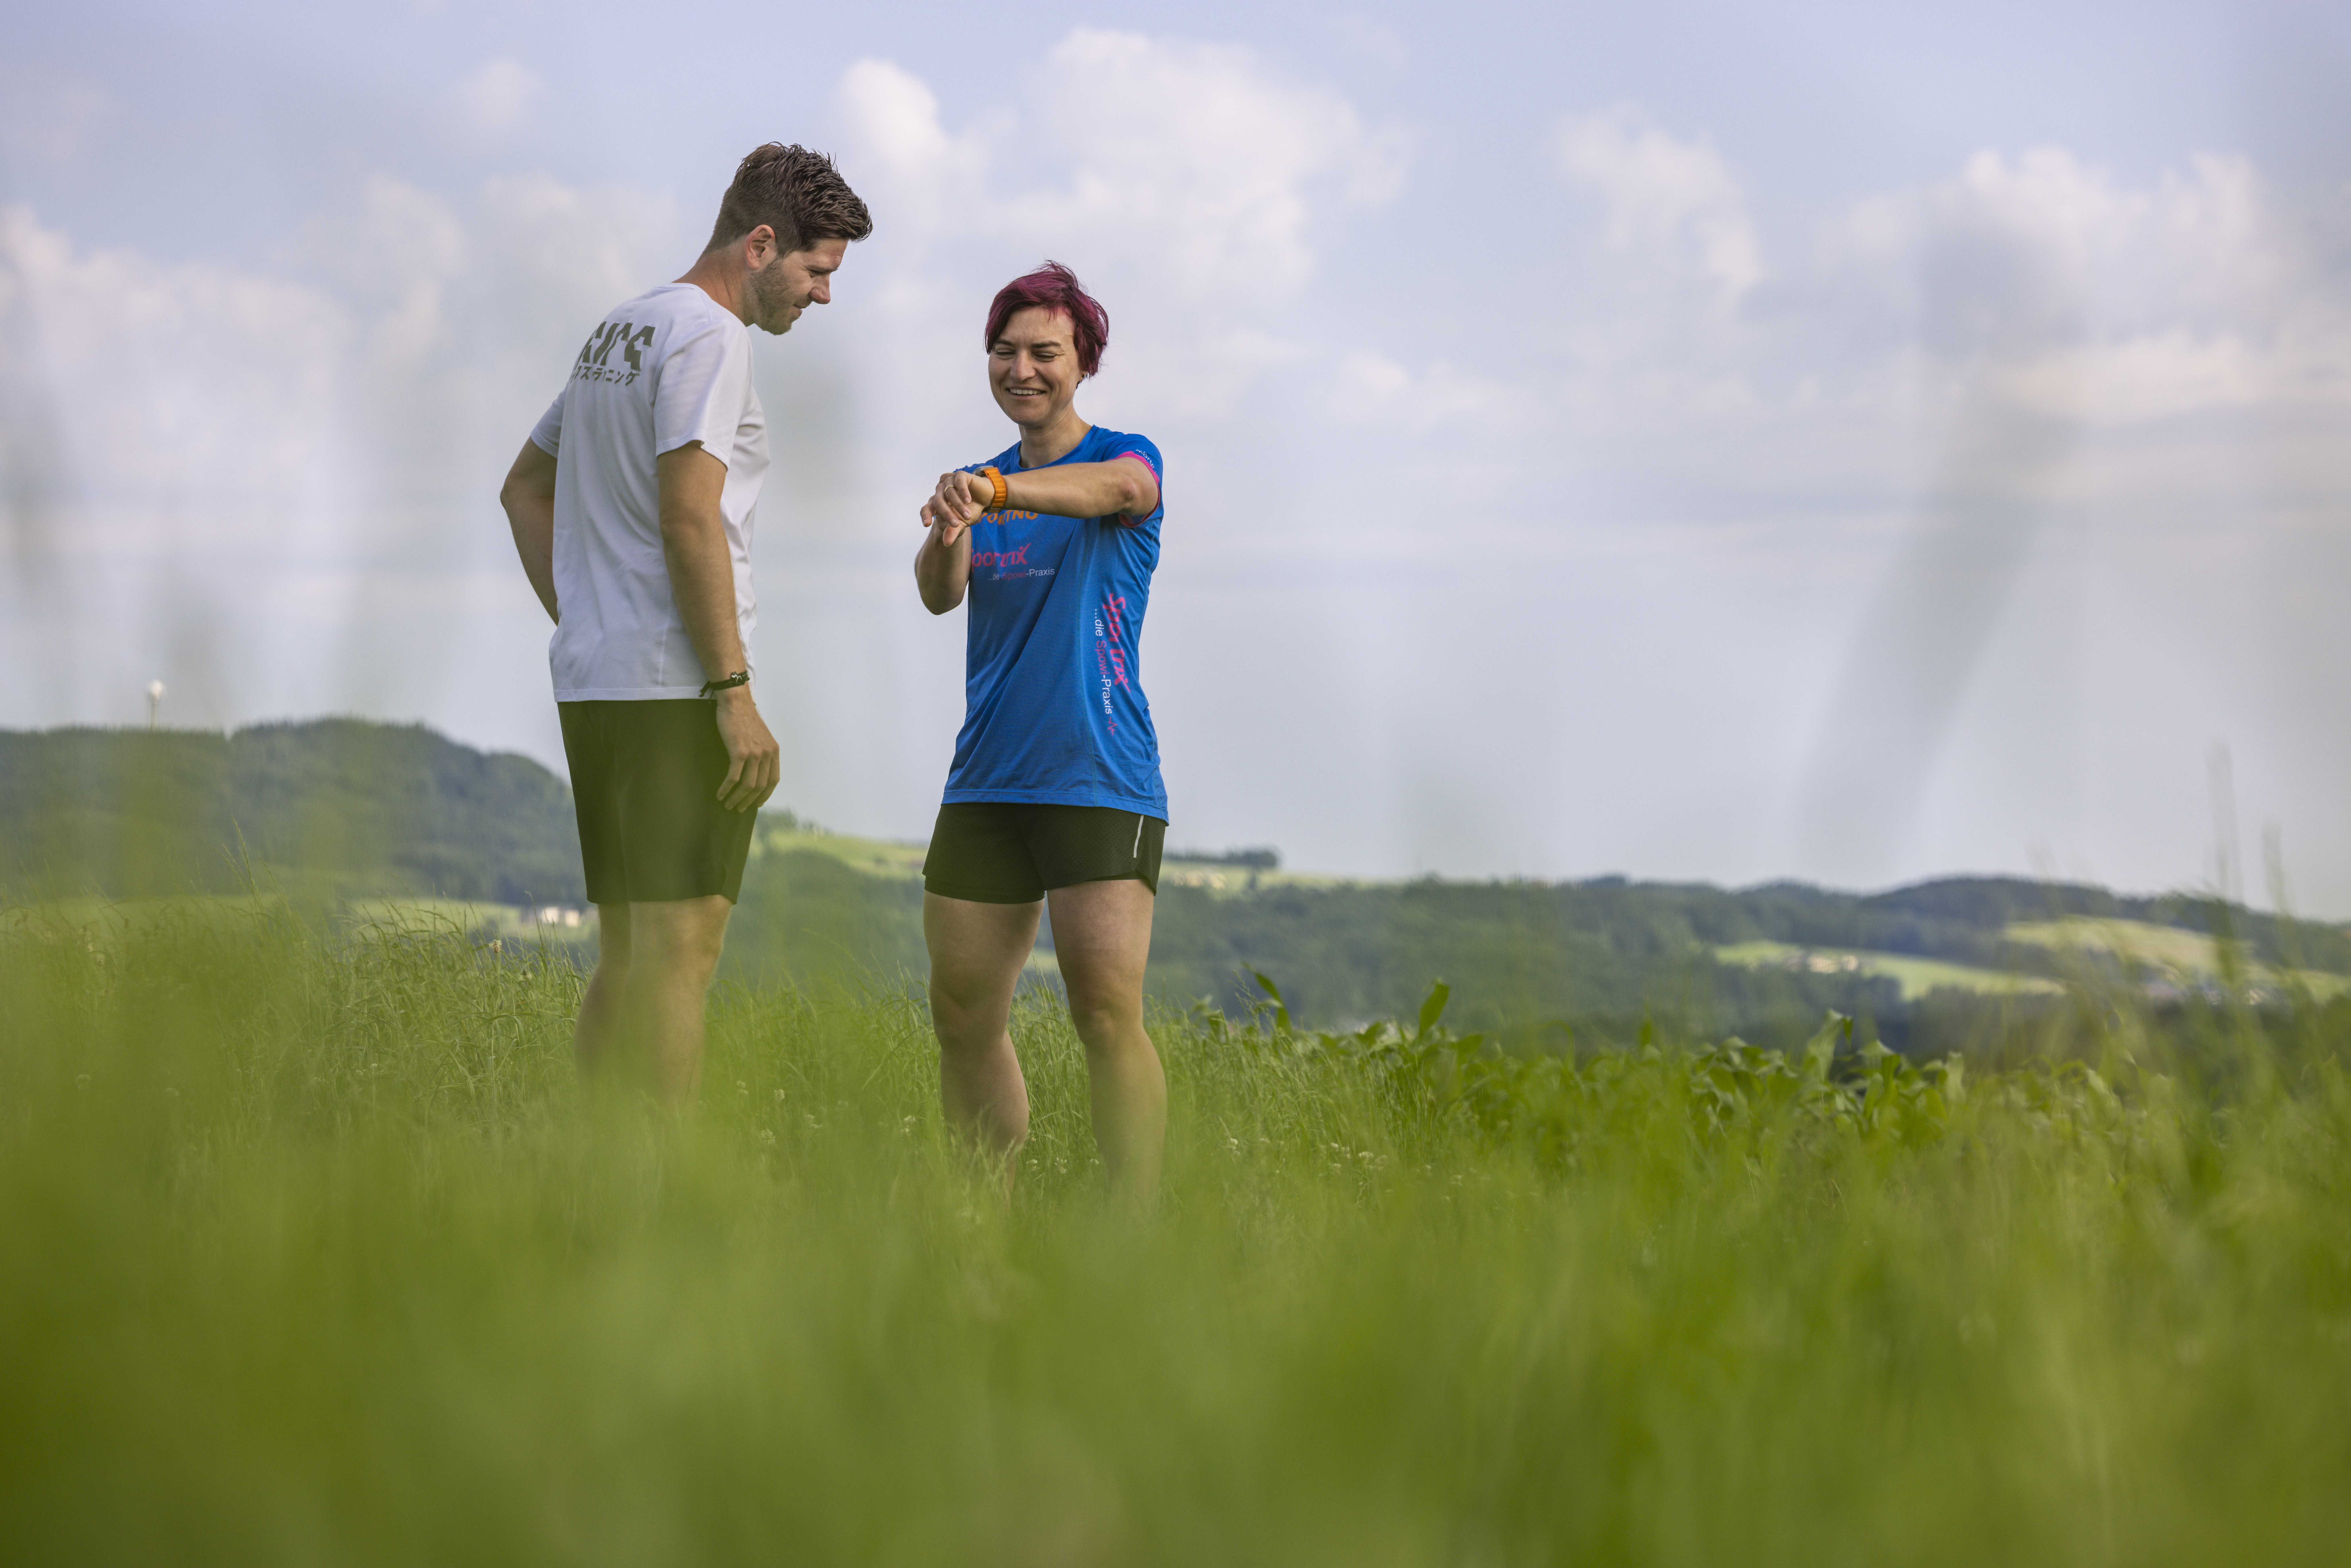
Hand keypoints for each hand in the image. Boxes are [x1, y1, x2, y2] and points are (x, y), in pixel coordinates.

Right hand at [711, 687, 778, 811]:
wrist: (736, 702)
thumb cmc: (744, 718)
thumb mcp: (760, 736)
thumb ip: (761, 751)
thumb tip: (755, 768)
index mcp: (774, 751)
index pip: (774, 779)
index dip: (766, 794)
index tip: (758, 803)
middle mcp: (767, 754)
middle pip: (761, 786)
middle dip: (749, 801)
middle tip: (739, 808)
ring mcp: (754, 754)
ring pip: (748, 785)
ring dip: (737, 798)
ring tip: (728, 805)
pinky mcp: (739, 752)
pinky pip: (733, 777)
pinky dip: (726, 788)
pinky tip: (720, 794)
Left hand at [918, 470, 991, 547]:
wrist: (985, 497)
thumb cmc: (970, 510)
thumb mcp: (962, 523)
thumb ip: (953, 531)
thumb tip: (946, 543)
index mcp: (937, 502)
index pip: (927, 508)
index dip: (925, 515)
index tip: (926, 524)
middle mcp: (940, 491)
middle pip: (938, 502)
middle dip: (947, 514)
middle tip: (956, 524)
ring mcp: (949, 482)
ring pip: (949, 493)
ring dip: (959, 506)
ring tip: (968, 516)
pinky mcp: (959, 475)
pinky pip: (958, 483)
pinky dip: (963, 493)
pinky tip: (968, 501)